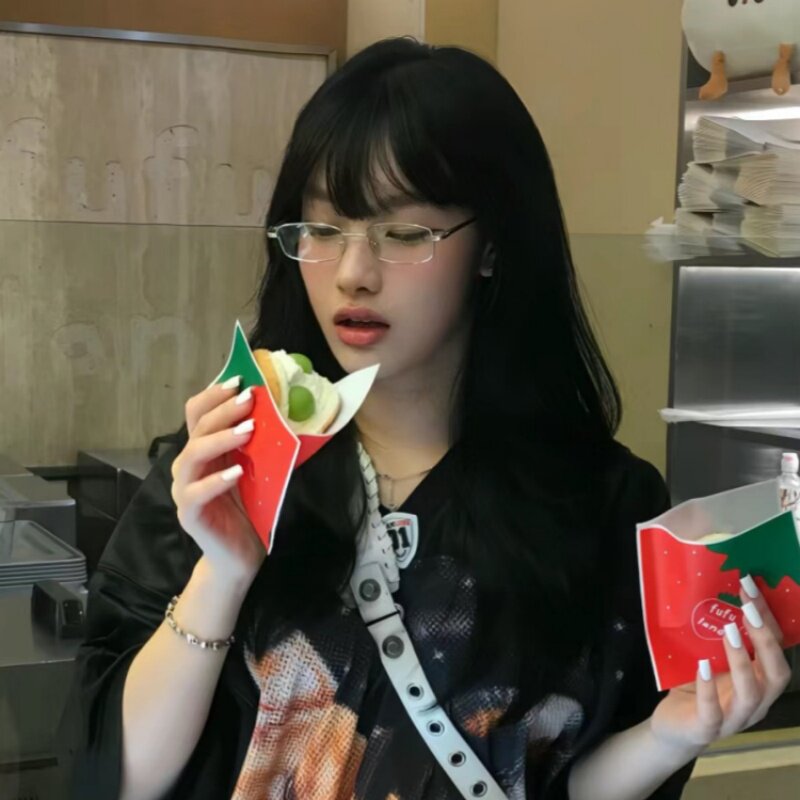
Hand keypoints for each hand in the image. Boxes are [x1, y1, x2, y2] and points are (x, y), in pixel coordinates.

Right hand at [170, 377, 264, 586]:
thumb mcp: (259, 470)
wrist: (240, 554)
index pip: (198, 413)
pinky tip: (237, 472)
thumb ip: (260, 445)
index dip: (214, 395)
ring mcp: (186, 489)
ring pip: (192, 455)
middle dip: (223, 410)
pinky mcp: (189, 513)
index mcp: (205, 450)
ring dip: (221, 439)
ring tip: (248, 430)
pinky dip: (217, 480)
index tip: (240, 380)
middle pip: (197, 428)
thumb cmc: (251, 509)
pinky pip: (197, 492)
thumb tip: (283, 412)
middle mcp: (190, 465)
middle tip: (249, 399)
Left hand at [650, 577, 791, 754]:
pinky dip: (709, 688)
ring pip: (751, 693)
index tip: (752, 588)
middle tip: (748, 608)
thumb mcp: (712, 660)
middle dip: (766, 639)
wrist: (673, 730)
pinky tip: (702, 666)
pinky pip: (713, 713)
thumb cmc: (697, 689)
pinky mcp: (706, 729)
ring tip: (728, 632)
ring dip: (742, 661)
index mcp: (760, 683)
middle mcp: (755, 703)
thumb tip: (712, 590)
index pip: (776, 650)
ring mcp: (733, 718)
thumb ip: (718, 638)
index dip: (768, 620)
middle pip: (776, 674)